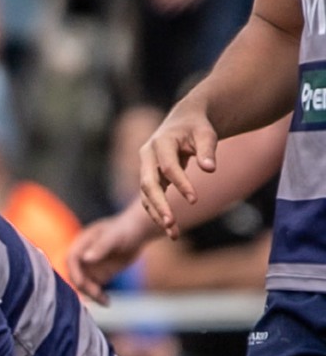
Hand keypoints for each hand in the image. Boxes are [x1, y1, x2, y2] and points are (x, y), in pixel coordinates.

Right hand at [63, 205, 158, 300]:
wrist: (137, 233)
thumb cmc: (124, 229)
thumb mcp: (113, 237)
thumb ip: (100, 247)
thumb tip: (85, 259)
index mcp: (80, 244)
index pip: (71, 260)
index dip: (74, 272)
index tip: (82, 282)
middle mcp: (81, 258)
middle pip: (76, 275)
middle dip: (84, 286)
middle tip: (97, 294)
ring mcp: (89, 268)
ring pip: (84, 285)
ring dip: (91, 294)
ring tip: (104, 301)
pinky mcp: (98, 276)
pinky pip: (94, 289)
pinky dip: (98, 297)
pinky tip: (107, 302)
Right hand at [138, 103, 220, 235]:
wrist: (183, 122)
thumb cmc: (197, 128)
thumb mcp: (206, 134)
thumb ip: (208, 150)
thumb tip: (210, 169)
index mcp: (160, 143)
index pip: (169, 167)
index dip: (181, 184)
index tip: (195, 200)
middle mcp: (147, 157)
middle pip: (148, 184)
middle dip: (158, 204)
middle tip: (171, 223)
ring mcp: (145, 169)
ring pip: (146, 195)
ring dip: (157, 214)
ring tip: (173, 234)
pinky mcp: (149, 179)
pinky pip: (149, 199)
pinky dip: (158, 214)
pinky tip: (171, 229)